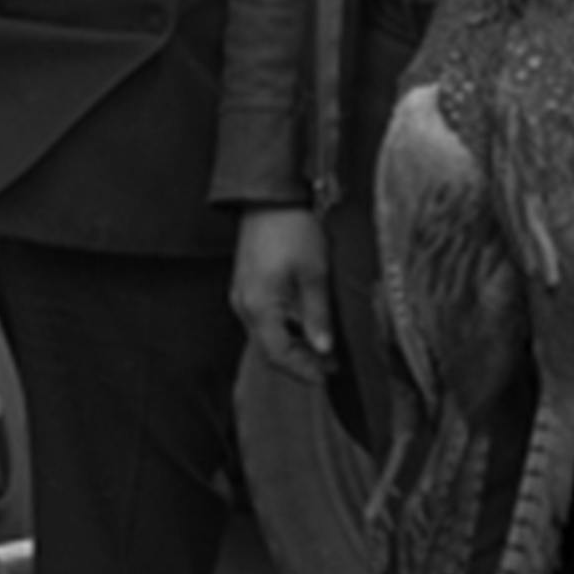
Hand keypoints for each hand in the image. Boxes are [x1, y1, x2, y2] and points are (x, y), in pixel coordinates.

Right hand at [231, 206, 335, 382]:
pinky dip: (284, 329)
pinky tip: (305, 326)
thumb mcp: (314, 273)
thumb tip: (324, 349)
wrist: (268, 197)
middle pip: (269, 349)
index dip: (303, 370)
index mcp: (259, 306)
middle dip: (299, 362)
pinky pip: (263, 319)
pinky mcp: (246, 286)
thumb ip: (318, 315)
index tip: (327, 377)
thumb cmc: (292, 229)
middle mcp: (244, 306)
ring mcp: (242, 296)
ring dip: (293, 346)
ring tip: (324, 349)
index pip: (278, 355)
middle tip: (330, 367)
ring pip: (266, 335)